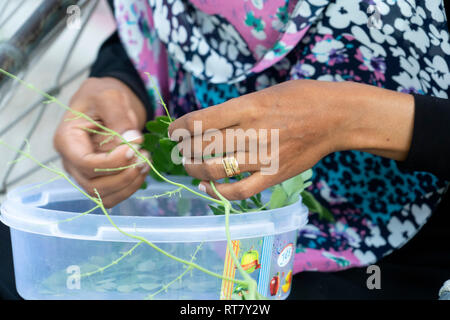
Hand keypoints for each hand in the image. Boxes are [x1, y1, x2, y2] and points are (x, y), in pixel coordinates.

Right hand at [54, 77, 149, 207]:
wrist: (107, 102)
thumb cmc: (103, 96)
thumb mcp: (110, 96)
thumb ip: (119, 118)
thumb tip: (132, 141)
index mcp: (67, 140)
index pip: (85, 164)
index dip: (113, 162)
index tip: (134, 149)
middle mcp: (72, 162)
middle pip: (94, 185)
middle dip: (123, 176)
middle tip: (144, 157)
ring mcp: (85, 174)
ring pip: (104, 196)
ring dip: (129, 184)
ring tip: (145, 162)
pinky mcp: (100, 178)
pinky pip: (113, 195)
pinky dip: (130, 188)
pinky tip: (142, 169)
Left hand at [168, 80, 413, 199]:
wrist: (336, 117)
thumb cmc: (301, 98)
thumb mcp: (264, 92)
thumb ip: (236, 109)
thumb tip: (205, 124)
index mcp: (249, 106)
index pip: (200, 120)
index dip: (179, 128)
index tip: (173, 131)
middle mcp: (253, 132)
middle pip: (203, 147)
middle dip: (184, 150)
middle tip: (181, 151)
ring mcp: (264, 157)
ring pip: (216, 170)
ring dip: (195, 171)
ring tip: (190, 167)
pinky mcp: (274, 175)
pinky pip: (239, 191)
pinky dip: (218, 193)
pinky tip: (207, 188)